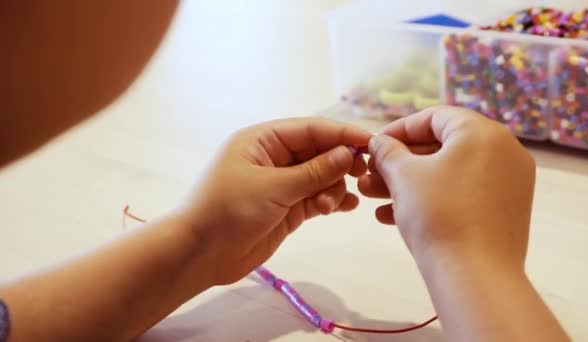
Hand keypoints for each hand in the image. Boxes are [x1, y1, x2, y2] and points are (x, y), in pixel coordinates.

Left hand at [180, 118, 371, 284]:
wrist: (199, 255)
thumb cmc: (227, 211)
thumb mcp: (272, 187)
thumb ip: (314, 172)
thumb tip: (348, 153)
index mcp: (263, 140)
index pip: (311, 129)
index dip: (342, 134)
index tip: (372, 142)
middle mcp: (274, 158)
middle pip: (319, 151)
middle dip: (340, 162)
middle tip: (362, 175)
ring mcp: (281, 184)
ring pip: (321, 176)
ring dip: (333, 187)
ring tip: (329, 205)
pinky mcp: (287, 209)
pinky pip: (316, 197)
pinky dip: (331, 200)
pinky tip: (346, 207)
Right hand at [358, 106, 535, 271]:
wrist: (475, 277)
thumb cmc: (437, 215)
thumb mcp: (403, 176)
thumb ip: (388, 151)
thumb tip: (379, 142)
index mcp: (483, 133)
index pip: (435, 117)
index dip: (398, 130)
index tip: (374, 145)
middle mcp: (504, 151)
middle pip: (442, 146)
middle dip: (399, 162)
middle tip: (370, 175)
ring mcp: (509, 183)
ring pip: (449, 173)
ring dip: (408, 183)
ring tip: (373, 198)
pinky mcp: (505, 211)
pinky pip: (463, 193)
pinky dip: (431, 199)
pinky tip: (393, 216)